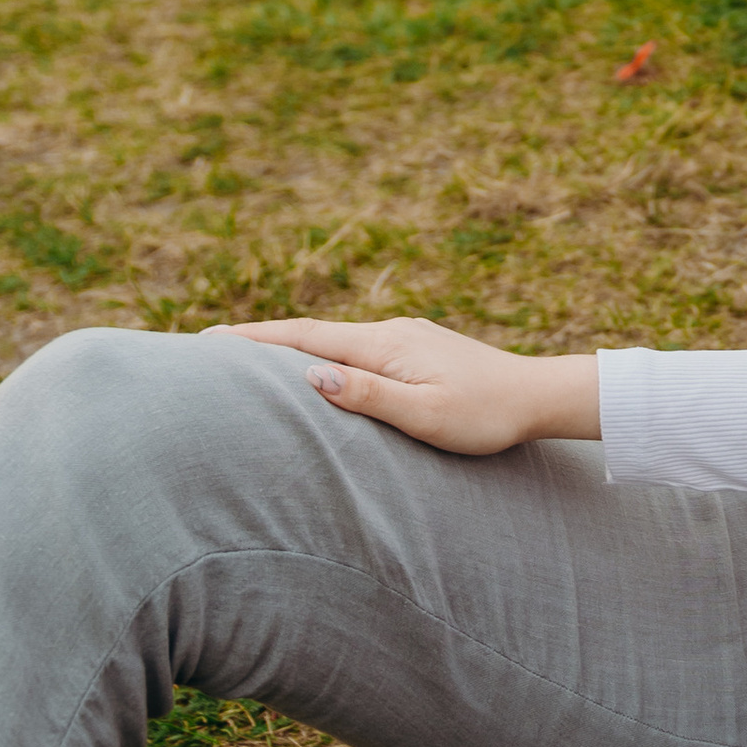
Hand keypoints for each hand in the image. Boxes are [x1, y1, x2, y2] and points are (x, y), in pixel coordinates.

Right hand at [226, 315, 600, 453]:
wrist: (537, 397)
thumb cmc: (484, 415)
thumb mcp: (424, 415)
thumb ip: (368, 395)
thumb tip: (311, 375)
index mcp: (384, 344)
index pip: (305, 337)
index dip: (255, 339)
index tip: (208, 339)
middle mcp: (390, 331)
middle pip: (313, 332)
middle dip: (262, 339)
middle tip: (210, 345)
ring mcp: (405, 337)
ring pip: (335, 338)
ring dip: (292, 345)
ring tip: (249, 357)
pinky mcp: (417, 349)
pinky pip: (357, 346)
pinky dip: (323, 352)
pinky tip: (317, 366)